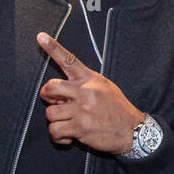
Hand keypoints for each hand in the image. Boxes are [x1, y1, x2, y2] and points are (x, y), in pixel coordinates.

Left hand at [37, 32, 144, 153]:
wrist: (132, 131)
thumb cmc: (117, 110)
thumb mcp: (105, 88)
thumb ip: (84, 86)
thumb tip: (61, 93)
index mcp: (91, 80)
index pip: (70, 60)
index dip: (53, 48)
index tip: (41, 37)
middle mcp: (85, 92)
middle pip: (50, 87)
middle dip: (46, 95)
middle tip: (53, 101)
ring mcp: (82, 110)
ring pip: (50, 113)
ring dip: (55, 120)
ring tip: (67, 123)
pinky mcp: (80, 128)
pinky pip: (55, 130)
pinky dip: (59, 136)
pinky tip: (68, 136)